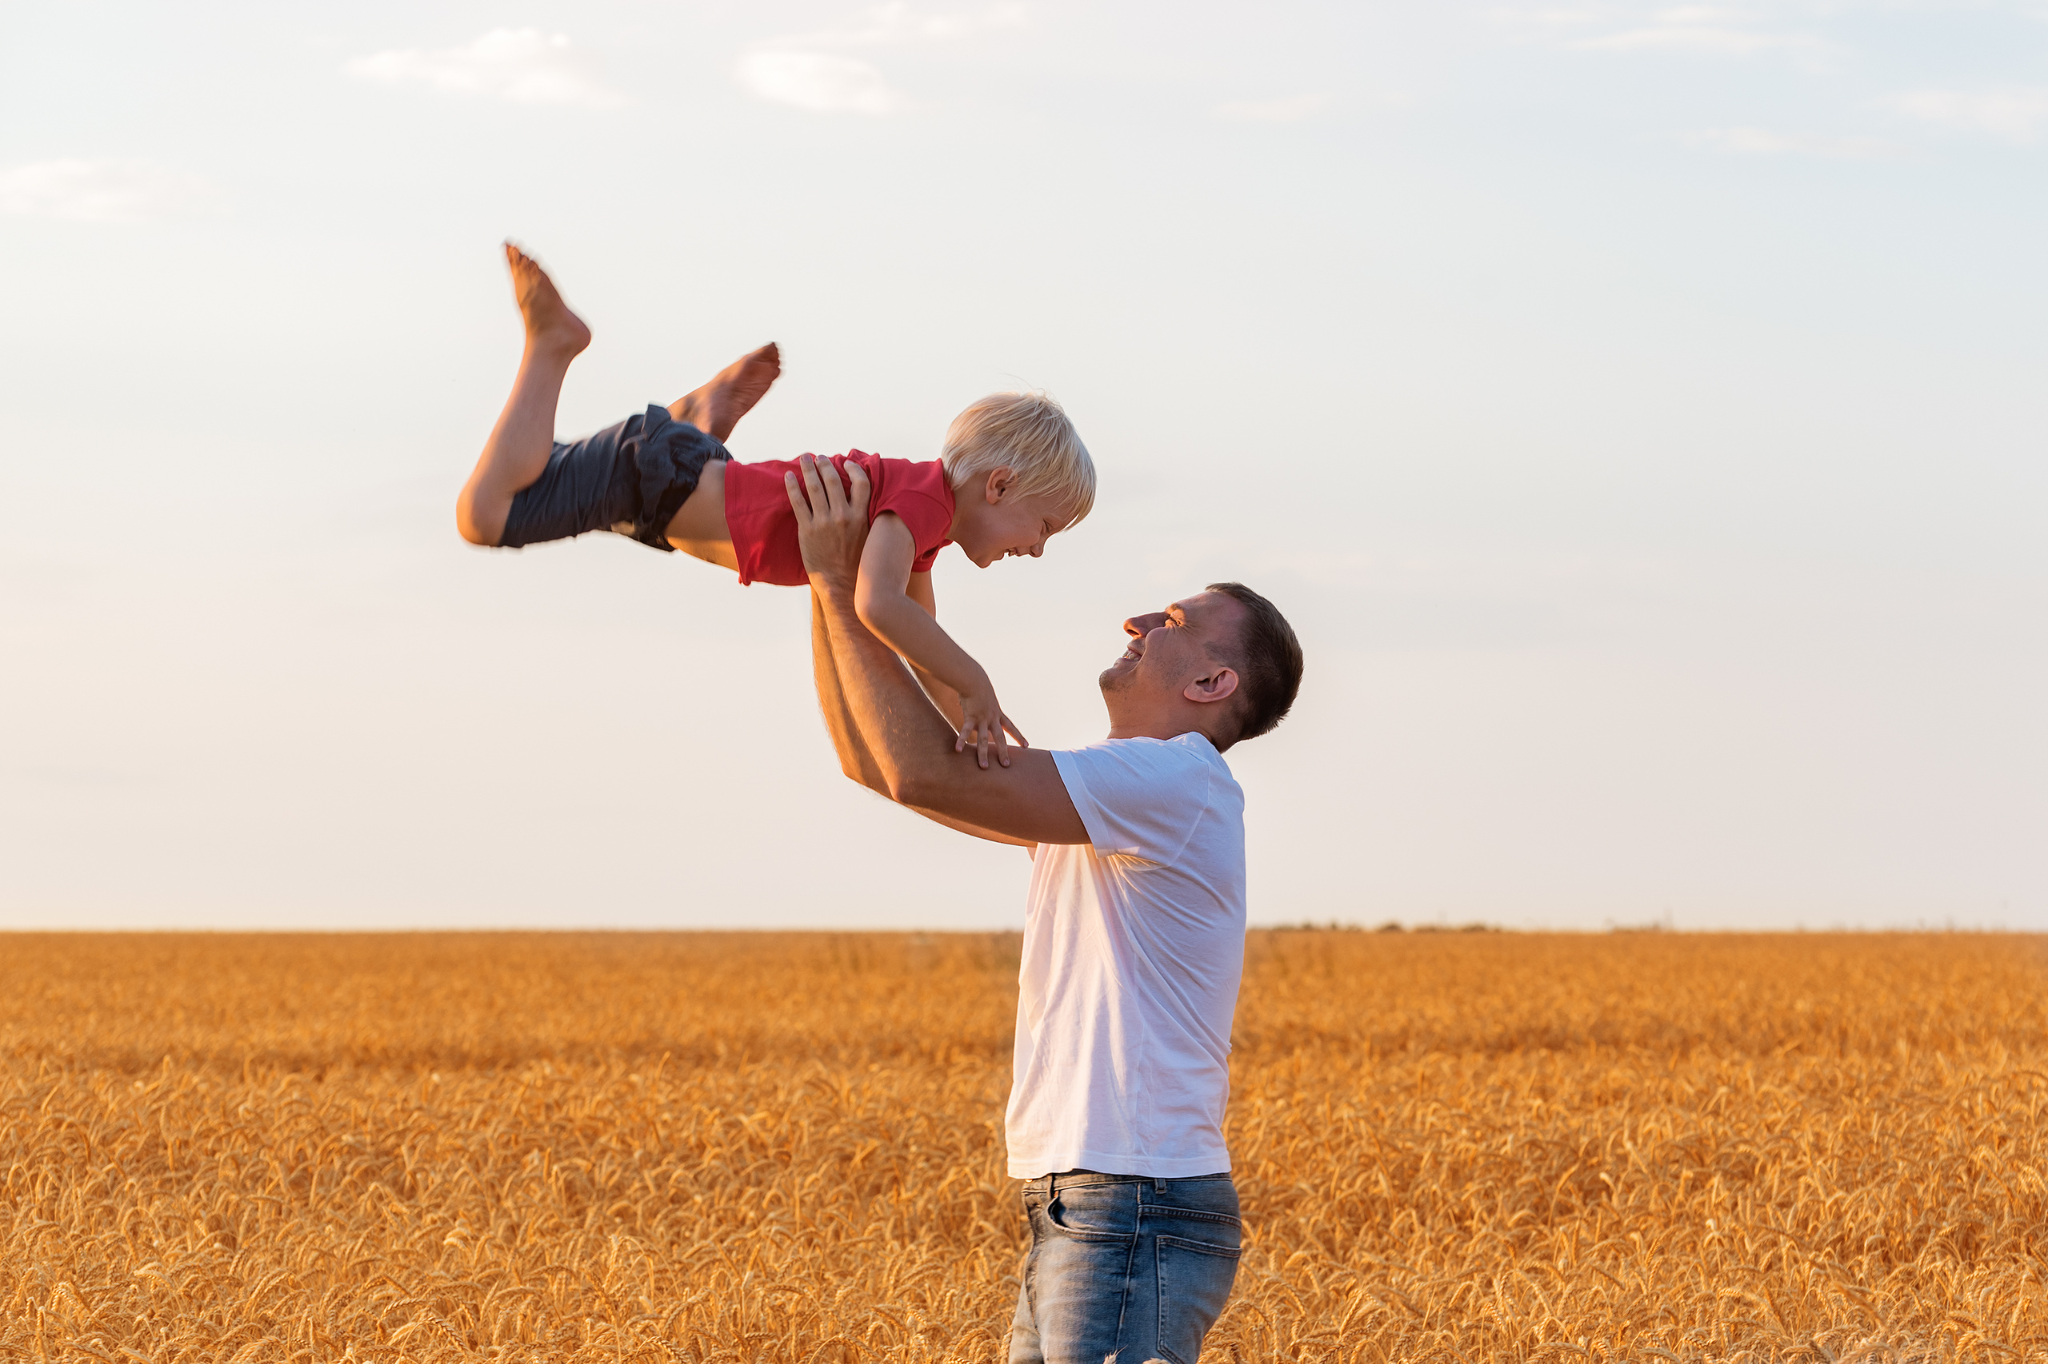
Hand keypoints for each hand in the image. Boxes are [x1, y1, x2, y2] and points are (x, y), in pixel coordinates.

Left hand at [785, 455, 870, 590]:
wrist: (841, 584)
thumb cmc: (856, 562)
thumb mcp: (868, 537)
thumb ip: (864, 516)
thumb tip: (861, 499)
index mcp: (861, 517)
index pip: (862, 483)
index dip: (854, 469)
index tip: (846, 462)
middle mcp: (843, 516)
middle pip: (833, 480)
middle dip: (825, 464)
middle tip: (819, 457)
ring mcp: (824, 523)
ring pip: (815, 487)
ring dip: (808, 469)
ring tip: (804, 458)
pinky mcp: (807, 530)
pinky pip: (798, 502)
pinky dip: (793, 487)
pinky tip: (789, 476)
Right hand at [955, 685, 1027, 768]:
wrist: (974, 679)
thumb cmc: (978, 686)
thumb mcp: (986, 697)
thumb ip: (984, 705)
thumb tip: (978, 706)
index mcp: (997, 713)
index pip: (1011, 727)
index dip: (1019, 736)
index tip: (1027, 746)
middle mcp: (992, 718)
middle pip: (999, 738)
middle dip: (1003, 752)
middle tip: (1006, 765)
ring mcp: (982, 718)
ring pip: (983, 739)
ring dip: (983, 754)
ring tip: (984, 767)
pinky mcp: (970, 717)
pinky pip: (965, 731)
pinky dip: (961, 740)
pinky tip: (958, 750)